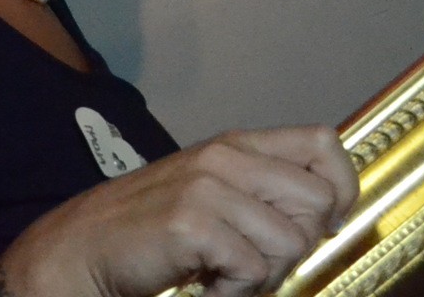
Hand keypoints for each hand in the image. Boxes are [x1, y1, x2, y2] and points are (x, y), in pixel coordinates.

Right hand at [0, 125, 357, 296]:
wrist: (82, 250)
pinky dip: (234, 290)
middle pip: (317, 199)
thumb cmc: (150, 231)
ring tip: (224, 271)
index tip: (325, 223)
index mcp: (234, 145)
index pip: (324, 142)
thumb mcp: (210, 193)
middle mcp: (224, 156)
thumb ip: (260, 190)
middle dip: (298, 243)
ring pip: (291, 241)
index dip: (341, 187)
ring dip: (264, 273)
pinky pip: (252, 268)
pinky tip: (206, 283)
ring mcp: (206, 186)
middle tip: (254, 258)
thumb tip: (328, 212)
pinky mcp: (191, 222)